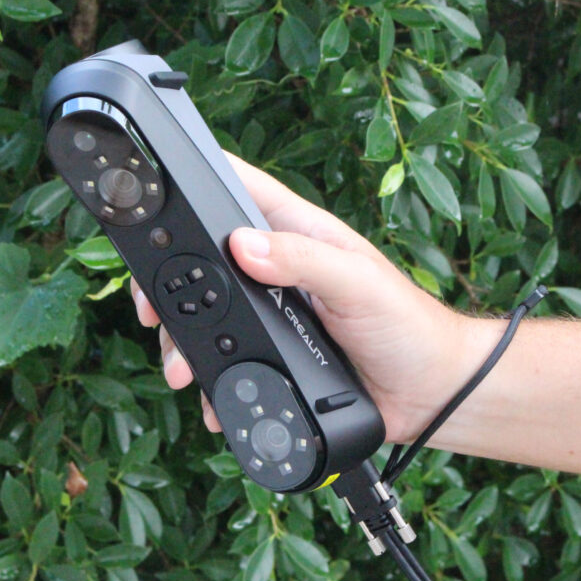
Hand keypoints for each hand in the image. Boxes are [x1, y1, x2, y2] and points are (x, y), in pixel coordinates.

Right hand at [129, 153, 476, 443]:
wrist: (428, 393)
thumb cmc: (407, 325)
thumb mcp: (358, 283)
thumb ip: (304, 261)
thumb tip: (242, 245)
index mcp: (298, 235)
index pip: (236, 190)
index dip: (192, 186)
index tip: (154, 201)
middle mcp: (277, 270)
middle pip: (204, 260)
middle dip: (170, 283)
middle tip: (152, 310)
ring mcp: (270, 313)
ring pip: (207, 315)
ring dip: (183, 339)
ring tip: (179, 368)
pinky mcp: (272, 354)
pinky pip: (228, 360)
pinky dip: (210, 377)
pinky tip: (206, 394)